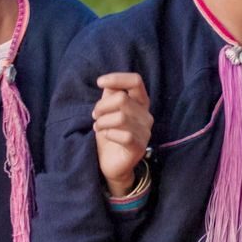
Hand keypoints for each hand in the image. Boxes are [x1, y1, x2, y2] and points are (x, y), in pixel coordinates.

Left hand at [92, 73, 152, 195]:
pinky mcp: (139, 147)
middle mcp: (146, 116)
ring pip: (120, 117)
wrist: (111, 164)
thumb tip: (106, 82)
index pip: (136, 81)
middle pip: (121, 99)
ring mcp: (145, 132)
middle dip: (102, 106)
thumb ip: (109, 94)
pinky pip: (124, 135)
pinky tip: (106, 136)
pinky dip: (109, 133)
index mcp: (140, 103)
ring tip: (97, 127)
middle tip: (94, 116)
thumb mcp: (107, 111)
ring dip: (102, 121)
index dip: (117, 78)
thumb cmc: (110, 134)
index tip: (99, 82)